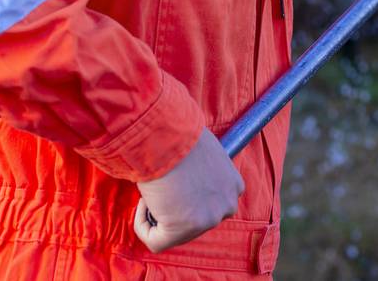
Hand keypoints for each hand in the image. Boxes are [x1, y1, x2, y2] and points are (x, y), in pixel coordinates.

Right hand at [132, 128, 244, 252]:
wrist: (165, 136)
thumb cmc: (179, 136)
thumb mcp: (206, 153)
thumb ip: (205, 172)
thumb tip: (189, 178)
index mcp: (234, 186)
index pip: (210, 203)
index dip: (188, 197)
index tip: (174, 183)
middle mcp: (226, 205)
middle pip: (195, 220)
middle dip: (174, 210)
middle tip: (161, 189)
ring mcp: (207, 220)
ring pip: (175, 232)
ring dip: (158, 214)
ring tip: (153, 191)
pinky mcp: (182, 229)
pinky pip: (156, 241)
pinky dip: (142, 225)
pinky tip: (143, 202)